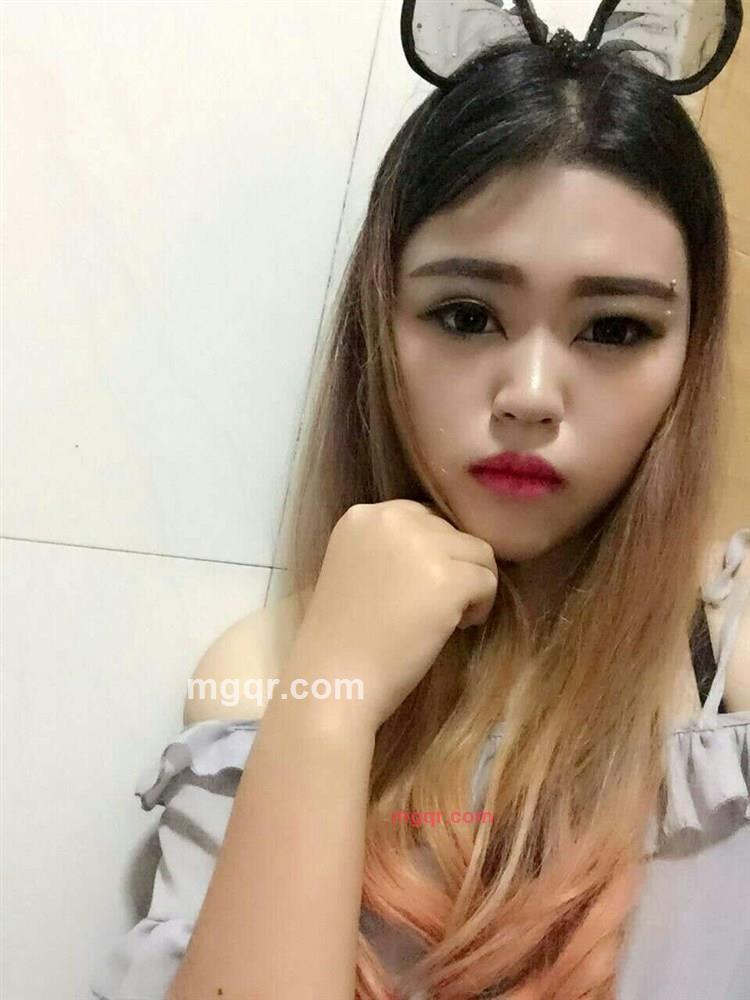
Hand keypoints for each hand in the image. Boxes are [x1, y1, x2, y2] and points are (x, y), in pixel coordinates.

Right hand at [283, 499, 497, 732]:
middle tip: (431, 607)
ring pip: (478, 552)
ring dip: (471, 584)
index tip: (418, 589)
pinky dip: (481, 606)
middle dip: (451, 567)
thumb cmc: (341, 637)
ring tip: (448, 618)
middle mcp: (391, 518)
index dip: (430, 554)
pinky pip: (488, 580)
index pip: (422, 517)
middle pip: (452, 532)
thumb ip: (391, 547)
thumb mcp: (354, 568)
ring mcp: (422, 546)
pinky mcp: (448, 578)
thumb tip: (445, 543)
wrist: (334, 680)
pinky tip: (456, 628)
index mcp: (363, 516)